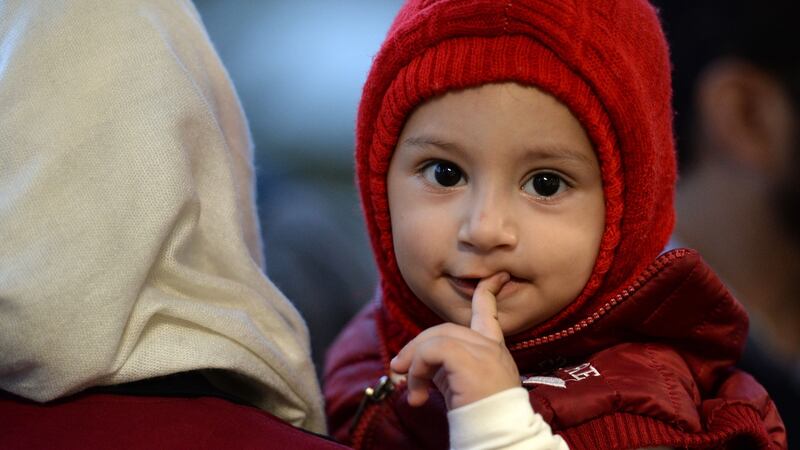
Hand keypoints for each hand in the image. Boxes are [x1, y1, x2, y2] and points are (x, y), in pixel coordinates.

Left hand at [390, 272, 520, 409]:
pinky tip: (417, 393)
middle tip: (397, 370)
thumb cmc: (479, 417)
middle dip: (416, 347)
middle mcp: (490, 346)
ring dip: (413, 364)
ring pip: (435, 338)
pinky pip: (431, 352)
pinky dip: (416, 371)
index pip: (488, 312)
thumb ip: (442, 368)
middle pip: (444, 329)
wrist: (496, 435)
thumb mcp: (458, 387)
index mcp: (493, 349)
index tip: (497, 276)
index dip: (487, 291)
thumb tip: (405, 365)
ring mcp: (482, 350)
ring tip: (409, 390)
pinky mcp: (468, 359)